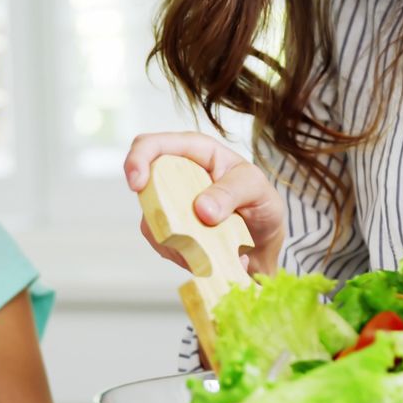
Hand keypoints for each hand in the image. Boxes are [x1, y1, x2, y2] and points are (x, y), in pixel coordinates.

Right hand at [124, 131, 285, 275]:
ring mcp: (172, 206)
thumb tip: (201, 208)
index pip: (154, 145)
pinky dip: (185, 257)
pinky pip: (163, 245)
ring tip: (214, 250)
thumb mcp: (258, 190)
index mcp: (197, 153)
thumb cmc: (262, 204)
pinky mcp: (172, 231)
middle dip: (159, 213)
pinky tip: (210, 258)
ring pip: (152, 222)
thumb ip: (233, 192)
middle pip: (145, 187)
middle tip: (186, 236)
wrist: (264, 242)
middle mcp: (178, 176)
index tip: (137, 185)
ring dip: (179, 242)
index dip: (138, 160)